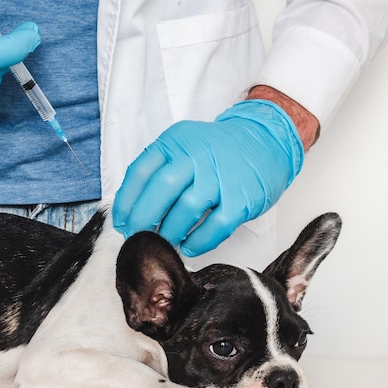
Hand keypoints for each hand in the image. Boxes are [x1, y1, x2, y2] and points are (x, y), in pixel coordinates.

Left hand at [113, 100, 303, 256]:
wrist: (265, 140)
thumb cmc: (217, 151)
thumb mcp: (183, 146)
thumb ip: (159, 170)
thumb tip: (131, 210)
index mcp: (176, 142)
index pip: (141, 172)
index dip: (126, 202)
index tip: (122, 222)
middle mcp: (197, 155)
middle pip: (161, 189)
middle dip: (143, 219)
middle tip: (138, 237)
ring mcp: (221, 176)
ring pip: (187, 209)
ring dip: (170, 231)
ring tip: (165, 242)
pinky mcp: (241, 198)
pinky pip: (216, 226)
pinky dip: (199, 241)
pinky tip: (190, 246)